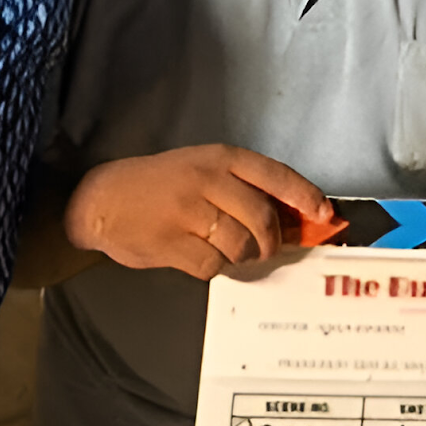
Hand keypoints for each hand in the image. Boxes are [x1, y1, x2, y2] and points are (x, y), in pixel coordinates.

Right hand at [64, 145, 329, 277]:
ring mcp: (188, 211)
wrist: (101, 199)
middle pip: (263, 217)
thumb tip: (290, 217)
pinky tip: (200, 256)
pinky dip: (214, 268)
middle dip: (272, 241)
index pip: (276, 175)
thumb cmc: (160, 186)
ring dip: (243, 256)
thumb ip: (242, 186)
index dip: (305, 197)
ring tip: (228, 251)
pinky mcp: (171, 242)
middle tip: (266, 249)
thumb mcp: (202, 168)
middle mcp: (207, 180)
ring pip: (241, 244)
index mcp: (220, 158)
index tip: (324, 215)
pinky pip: (212, 265)